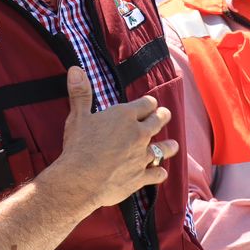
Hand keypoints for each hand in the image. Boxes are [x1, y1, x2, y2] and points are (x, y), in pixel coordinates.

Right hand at [50, 68, 172, 212]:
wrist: (81, 180)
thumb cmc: (79, 146)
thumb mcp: (78, 116)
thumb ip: (80, 93)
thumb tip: (75, 69)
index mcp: (125, 116)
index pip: (146, 104)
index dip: (148, 103)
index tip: (150, 103)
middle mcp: (138, 134)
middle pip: (158, 121)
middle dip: (162, 116)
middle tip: (165, 115)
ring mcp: (141, 156)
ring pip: (163, 149)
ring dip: (169, 146)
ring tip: (173, 145)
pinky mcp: (140, 177)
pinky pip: (157, 174)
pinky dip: (160, 173)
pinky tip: (161, 172)